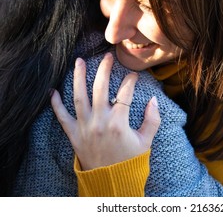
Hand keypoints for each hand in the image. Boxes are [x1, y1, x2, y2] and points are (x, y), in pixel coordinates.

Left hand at [51, 53, 160, 169]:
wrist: (112, 181)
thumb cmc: (130, 161)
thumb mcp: (146, 141)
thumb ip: (152, 119)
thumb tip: (153, 100)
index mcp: (119, 123)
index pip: (125, 93)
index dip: (130, 81)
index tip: (133, 75)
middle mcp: (100, 122)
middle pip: (100, 88)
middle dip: (104, 69)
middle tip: (107, 56)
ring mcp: (85, 127)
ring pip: (79, 97)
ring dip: (78, 78)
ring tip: (78, 61)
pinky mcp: (74, 135)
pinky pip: (62, 117)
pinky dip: (56, 104)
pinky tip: (52, 91)